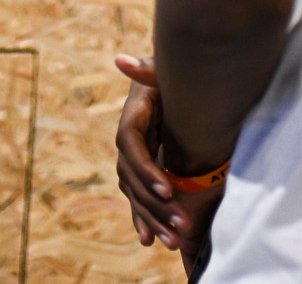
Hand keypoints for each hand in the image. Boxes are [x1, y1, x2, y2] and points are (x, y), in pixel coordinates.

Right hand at [114, 54, 181, 249]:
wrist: (175, 83)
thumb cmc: (170, 74)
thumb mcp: (160, 69)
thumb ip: (144, 69)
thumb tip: (121, 60)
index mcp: (131, 119)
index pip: (132, 150)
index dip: (146, 171)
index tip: (168, 190)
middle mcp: (128, 143)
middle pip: (134, 180)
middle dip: (155, 205)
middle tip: (180, 226)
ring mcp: (134, 159)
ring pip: (136, 194)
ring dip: (153, 218)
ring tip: (174, 241)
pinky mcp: (143, 170)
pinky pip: (140, 198)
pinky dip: (144, 218)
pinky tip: (149, 240)